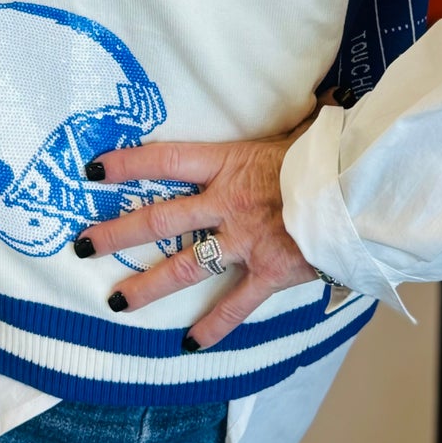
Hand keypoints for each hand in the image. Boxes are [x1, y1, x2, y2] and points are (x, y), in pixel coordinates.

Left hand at [73, 121, 320, 351]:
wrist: (359, 191)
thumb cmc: (329, 154)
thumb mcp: (297, 131)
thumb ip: (285, 127)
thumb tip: (313, 99)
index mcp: (228, 162)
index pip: (165, 160)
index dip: (127, 165)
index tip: (93, 171)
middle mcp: (226, 203)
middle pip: (159, 219)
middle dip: (117, 233)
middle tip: (82, 245)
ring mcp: (244, 241)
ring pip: (184, 266)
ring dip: (148, 286)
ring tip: (116, 302)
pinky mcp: (267, 273)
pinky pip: (234, 305)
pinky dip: (212, 326)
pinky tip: (189, 343)